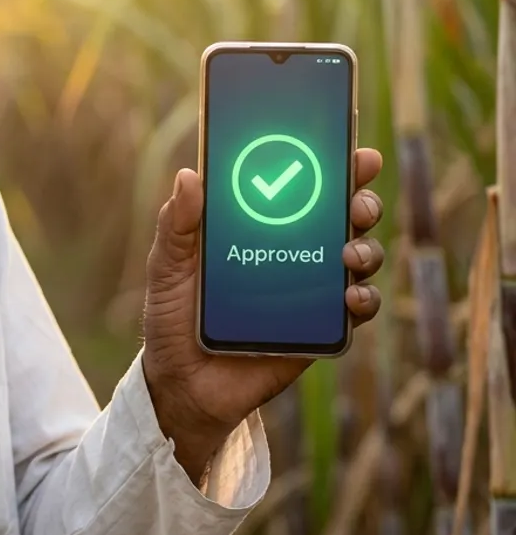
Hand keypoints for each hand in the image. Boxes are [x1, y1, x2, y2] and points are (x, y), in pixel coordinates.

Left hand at [141, 149, 385, 485]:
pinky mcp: (319, 329)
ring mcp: (310, 290)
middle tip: (356, 203)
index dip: (333, 164)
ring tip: (350, 253)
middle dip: (360, 202)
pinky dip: (363, 299)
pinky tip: (350, 296)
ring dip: (366, 249)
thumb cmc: (172, 317)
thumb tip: (190, 175)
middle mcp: (293, 251)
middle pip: (342, 216)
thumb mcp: (167, 267)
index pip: (302, 185)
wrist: (181, 384)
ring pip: (358, 257)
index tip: (354, 150)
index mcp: (258, 225)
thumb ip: (177, 225)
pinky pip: (356, 310)